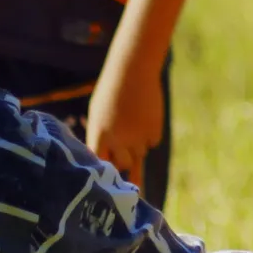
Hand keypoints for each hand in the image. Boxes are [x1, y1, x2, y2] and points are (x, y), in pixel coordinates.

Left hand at [83, 63, 163, 186]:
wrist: (134, 71)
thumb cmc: (112, 91)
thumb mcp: (99, 114)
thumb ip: (102, 137)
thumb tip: (107, 160)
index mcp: (99, 134)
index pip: (99, 163)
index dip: (103, 171)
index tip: (107, 181)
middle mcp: (118, 140)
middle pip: (122, 164)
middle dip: (123, 160)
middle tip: (126, 152)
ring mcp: (137, 137)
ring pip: (139, 155)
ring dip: (137, 147)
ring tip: (136, 126)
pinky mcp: (154, 131)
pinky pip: (152, 142)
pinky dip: (150, 135)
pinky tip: (147, 118)